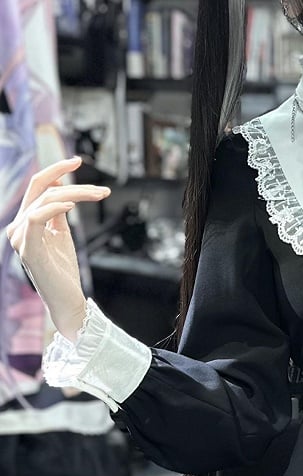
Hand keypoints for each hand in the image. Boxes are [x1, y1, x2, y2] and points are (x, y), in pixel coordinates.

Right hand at [5, 156, 110, 338]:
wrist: (67, 302)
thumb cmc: (64, 272)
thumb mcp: (61, 236)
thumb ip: (58, 214)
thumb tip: (62, 192)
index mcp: (25, 222)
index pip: (37, 187)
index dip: (55, 171)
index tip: (77, 160)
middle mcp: (18, 228)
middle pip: (40, 188)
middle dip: (63, 173)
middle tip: (84, 165)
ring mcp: (21, 239)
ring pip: (45, 200)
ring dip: (75, 193)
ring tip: (99, 194)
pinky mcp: (29, 250)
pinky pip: (36, 219)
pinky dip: (54, 208)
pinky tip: (71, 205)